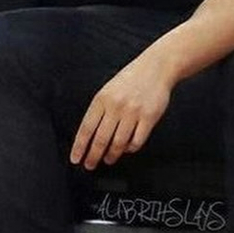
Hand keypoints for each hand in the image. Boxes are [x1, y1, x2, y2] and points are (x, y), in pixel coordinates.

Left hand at [70, 54, 172, 170]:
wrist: (156, 67)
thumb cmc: (132, 79)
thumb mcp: (109, 90)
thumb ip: (100, 110)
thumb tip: (91, 136)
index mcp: (102, 99)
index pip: (86, 129)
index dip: (80, 147)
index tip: (76, 159)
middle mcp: (117, 106)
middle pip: (101, 139)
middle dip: (93, 156)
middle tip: (90, 165)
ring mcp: (134, 112)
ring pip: (119, 143)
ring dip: (112, 155)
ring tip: (109, 159)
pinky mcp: (149, 117)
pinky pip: (137, 140)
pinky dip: (130, 148)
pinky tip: (127, 148)